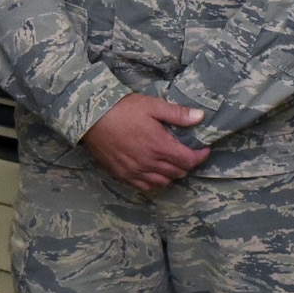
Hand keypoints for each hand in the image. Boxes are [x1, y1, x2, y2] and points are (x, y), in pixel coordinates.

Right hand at [81, 95, 209, 192]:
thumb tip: (200, 117)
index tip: (203, 149)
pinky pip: (145, 186)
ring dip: (171, 173)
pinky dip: (154, 181)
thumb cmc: (122, 109)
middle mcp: (150, 162)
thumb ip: (177, 114)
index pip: (189, 160)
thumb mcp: (152, 106)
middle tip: (186, 153)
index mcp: (160, 145)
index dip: (200, 156)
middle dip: (186, 163)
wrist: (90, 117)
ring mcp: (135, 171)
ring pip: (163, 181)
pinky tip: (153, 172)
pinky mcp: (122, 174)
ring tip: (170, 163)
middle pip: (178, 172)